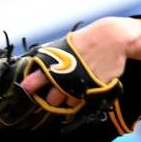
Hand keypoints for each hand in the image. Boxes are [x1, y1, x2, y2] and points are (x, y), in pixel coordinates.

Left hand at [20, 17, 140, 107]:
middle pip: (51, 98)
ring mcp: (79, 84)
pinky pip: (80, 101)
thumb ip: (52, 57)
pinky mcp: (92, 89)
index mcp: (56, 62)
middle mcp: (66, 75)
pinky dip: (78, 99)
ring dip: (65, 99)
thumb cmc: (88, 39)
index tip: (28, 89)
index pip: (37, 78)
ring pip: (66, 103)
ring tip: (68, 91)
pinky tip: (79, 91)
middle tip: (53, 93)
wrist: (113, 39)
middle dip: (50, 98)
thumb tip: (37, 66)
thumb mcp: (65, 45)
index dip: (31, 85)